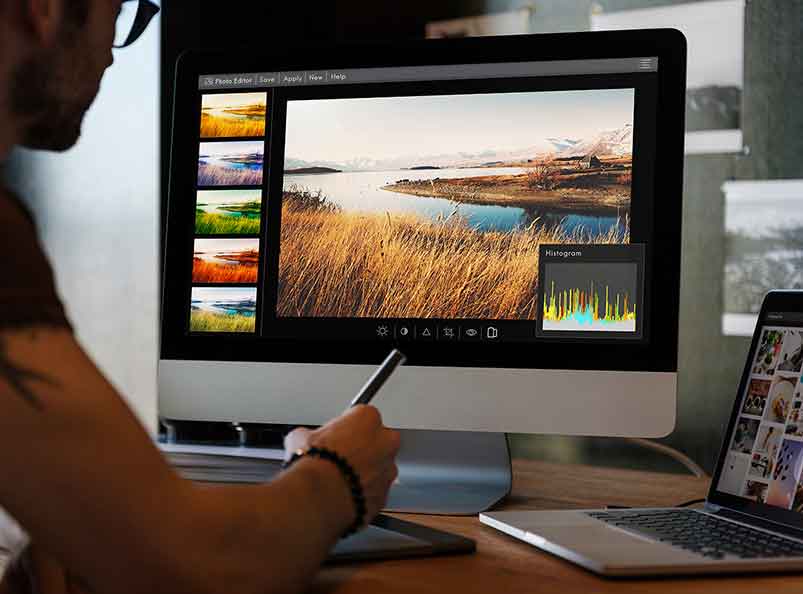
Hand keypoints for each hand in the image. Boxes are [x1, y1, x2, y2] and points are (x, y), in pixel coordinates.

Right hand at [284, 405, 399, 527]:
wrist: (318, 498)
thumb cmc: (314, 465)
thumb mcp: (300, 437)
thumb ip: (310, 435)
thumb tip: (303, 440)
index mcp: (367, 419)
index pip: (361, 416)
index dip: (346, 428)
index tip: (335, 436)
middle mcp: (384, 442)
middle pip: (379, 440)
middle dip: (364, 447)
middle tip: (342, 456)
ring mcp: (388, 470)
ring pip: (381, 468)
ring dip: (366, 472)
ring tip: (341, 479)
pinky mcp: (384, 496)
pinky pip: (376, 492)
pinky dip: (364, 494)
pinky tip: (345, 495)